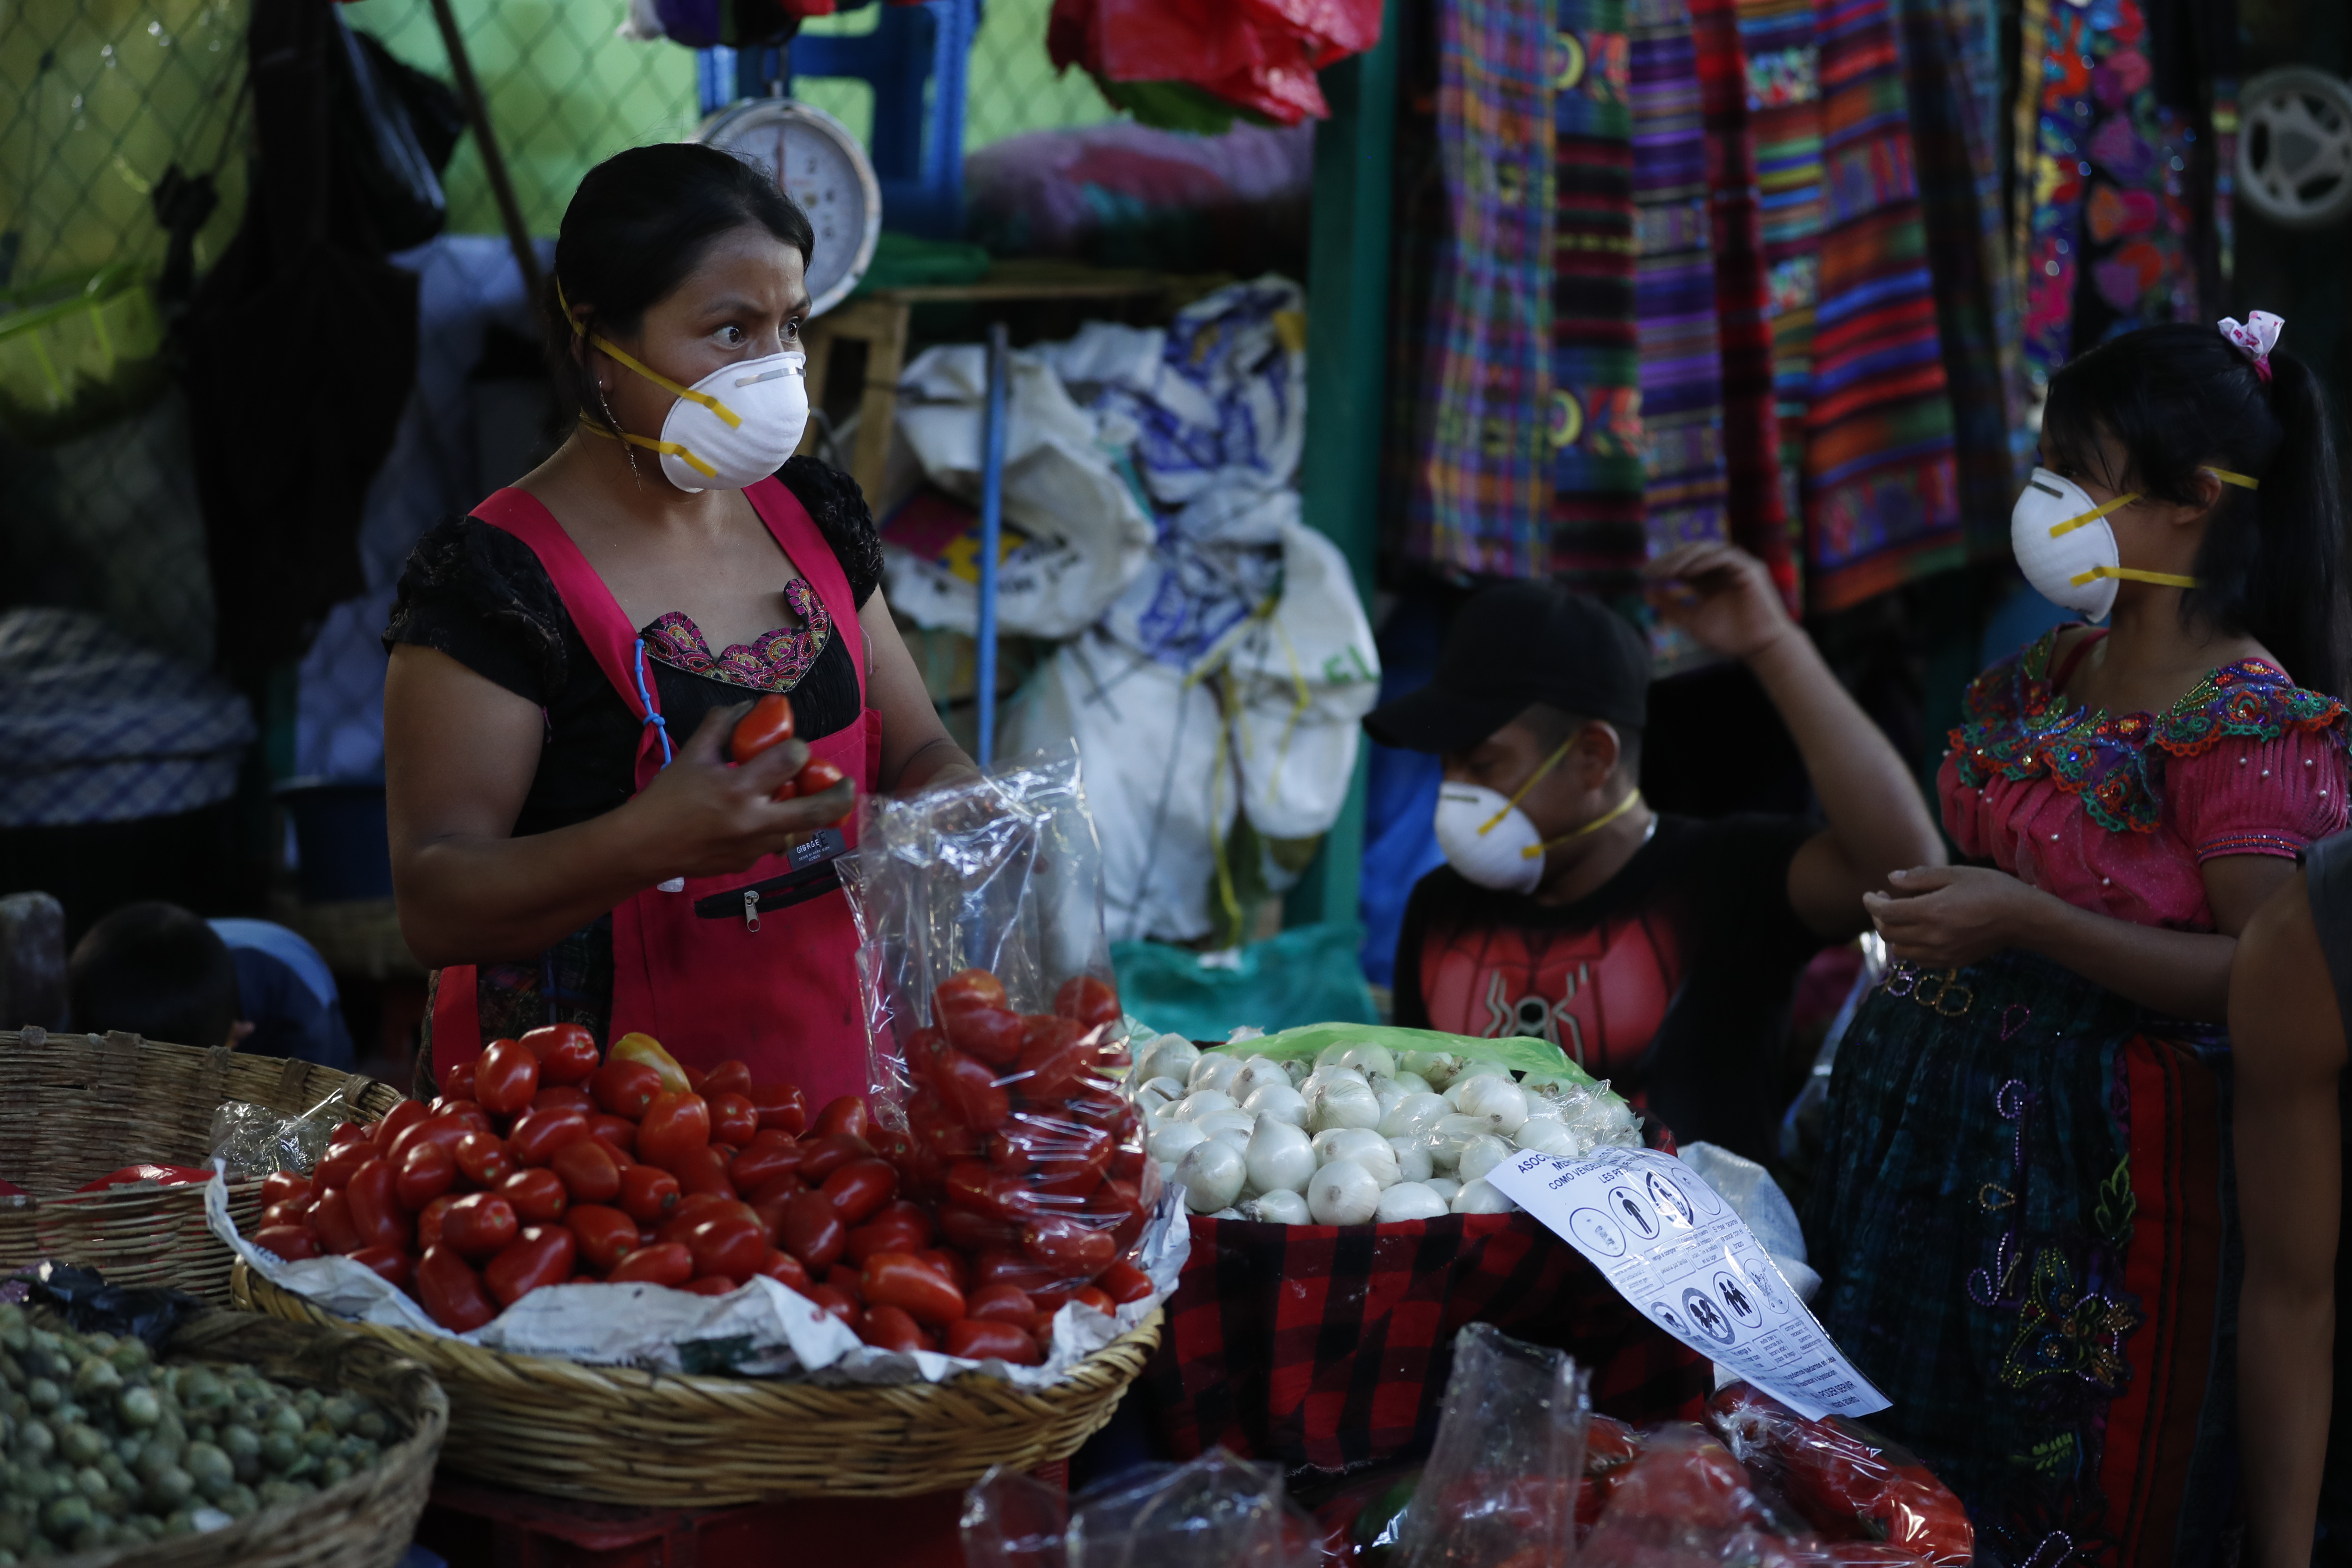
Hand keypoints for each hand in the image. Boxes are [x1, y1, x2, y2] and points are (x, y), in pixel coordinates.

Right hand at [628, 703, 857, 878]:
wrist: (643, 847)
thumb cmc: (667, 797)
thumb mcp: (691, 754)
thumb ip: (721, 725)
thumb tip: (750, 705)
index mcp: (737, 788)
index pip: (789, 761)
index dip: (799, 748)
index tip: (795, 748)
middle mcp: (752, 822)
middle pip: (816, 812)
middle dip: (840, 796)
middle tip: (847, 784)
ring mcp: (754, 849)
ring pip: (801, 833)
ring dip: (810, 816)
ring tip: (807, 801)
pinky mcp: (748, 866)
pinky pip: (776, 846)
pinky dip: (778, 831)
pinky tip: (767, 820)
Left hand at [1642, 542, 1794, 661]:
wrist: (1758, 648)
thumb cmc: (1729, 636)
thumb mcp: (1693, 621)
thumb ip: (1671, 607)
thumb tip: (1646, 594)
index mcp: (1707, 578)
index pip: (1682, 563)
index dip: (1663, 565)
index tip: (1643, 574)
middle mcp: (1721, 568)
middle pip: (1691, 552)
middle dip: (1670, 559)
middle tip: (1651, 571)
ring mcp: (1736, 566)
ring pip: (1706, 550)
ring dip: (1684, 558)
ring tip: (1667, 572)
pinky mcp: (1750, 568)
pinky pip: (1725, 556)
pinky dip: (1706, 561)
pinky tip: (1689, 572)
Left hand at [1861, 865, 2047, 967]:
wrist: (2023, 918)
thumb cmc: (1992, 889)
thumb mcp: (1956, 874)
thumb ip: (1920, 878)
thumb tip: (1891, 879)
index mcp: (1931, 912)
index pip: (1886, 913)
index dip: (1872, 903)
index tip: (1870, 895)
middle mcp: (1932, 937)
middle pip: (1889, 933)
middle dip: (1879, 918)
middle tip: (1884, 902)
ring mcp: (1942, 953)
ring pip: (1900, 951)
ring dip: (1892, 935)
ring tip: (1898, 919)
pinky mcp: (1952, 962)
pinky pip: (1919, 961)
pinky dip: (1909, 949)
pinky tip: (1916, 934)